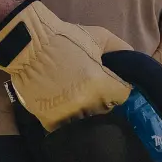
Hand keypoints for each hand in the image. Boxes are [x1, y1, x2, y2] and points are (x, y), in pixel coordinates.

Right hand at [0, 0, 129, 131]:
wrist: (27, 45)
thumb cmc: (65, 38)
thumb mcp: (100, 36)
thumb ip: (121, 49)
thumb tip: (134, 62)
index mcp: (100, 84)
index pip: (123, 95)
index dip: (119, 86)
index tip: (112, 81)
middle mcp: (85, 102)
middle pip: (106, 108)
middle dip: (103, 98)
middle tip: (92, 85)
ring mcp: (66, 113)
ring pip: (87, 118)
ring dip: (85, 109)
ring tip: (76, 94)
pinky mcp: (49, 120)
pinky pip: (67, 125)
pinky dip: (67, 117)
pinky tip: (63, 103)